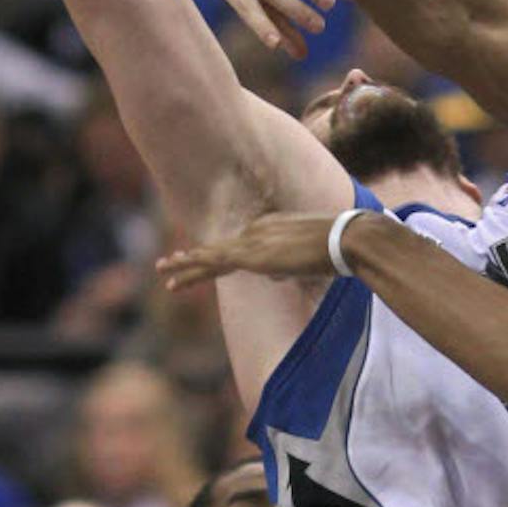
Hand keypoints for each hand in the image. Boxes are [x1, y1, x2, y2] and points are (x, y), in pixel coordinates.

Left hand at [158, 212, 364, 288]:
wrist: (345, 238)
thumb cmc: (336, 250)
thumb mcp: (306, 261)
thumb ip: (286, 267)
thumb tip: (273, 277)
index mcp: (270, 229)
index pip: (238, 248)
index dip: (217, 260)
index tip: (200, 262)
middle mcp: (257, 231)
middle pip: (219, 250)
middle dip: (192, 260)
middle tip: (165, 265)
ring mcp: (253, 242)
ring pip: (211, 255)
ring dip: (186, 265)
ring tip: (163, 270)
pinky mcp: (254, 255)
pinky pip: (216, 263)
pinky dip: (195, 268)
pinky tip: (178, 272)